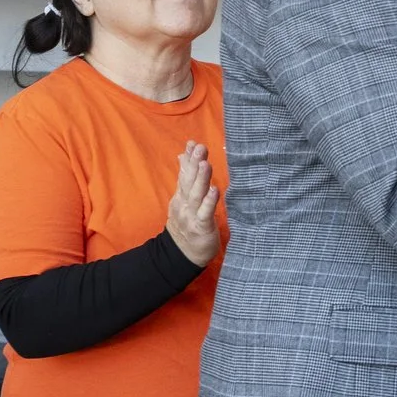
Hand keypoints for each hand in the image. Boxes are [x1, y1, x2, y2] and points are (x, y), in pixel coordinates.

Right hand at [165, 142, 220, 266]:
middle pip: (189, 181)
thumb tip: (183, 156)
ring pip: (196, 194)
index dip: (188, 159)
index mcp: (181, 196)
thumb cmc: (188, 223)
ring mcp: (192, 215)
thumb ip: (185, 178)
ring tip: (205, 163)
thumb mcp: (183, 199)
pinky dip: (209, 201)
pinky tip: (215, 190)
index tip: (192, 143)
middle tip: (200, 147)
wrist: (183, 253)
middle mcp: (184, 203)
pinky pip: (205, 213)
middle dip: (194, 164)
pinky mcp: (201, 227)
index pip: (184, 174)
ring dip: (201, 178)